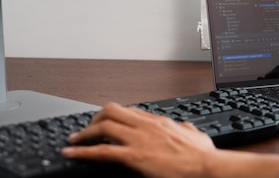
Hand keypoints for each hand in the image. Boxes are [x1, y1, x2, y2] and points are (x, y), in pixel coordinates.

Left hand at [62, 102, 215, 177]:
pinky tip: (71, 154)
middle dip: (95, 119)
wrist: (206, 166)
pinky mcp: (134, 156)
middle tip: (87, 130)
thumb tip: (186, 127)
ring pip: (102, 126)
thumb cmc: (203, 156)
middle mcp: (146, 126)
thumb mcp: (196, 135)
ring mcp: (139, 139)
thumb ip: (187, 129)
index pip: (131, 111)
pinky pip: (101, 151)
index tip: (107, 122)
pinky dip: (82, 152)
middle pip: (112, 111)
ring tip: (74, 140)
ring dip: (84, 133)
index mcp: (160, 122)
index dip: (115, 116)